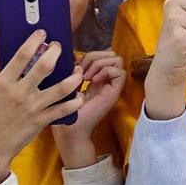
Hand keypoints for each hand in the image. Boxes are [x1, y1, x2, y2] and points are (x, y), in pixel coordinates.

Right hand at [0, 31, 82, 184]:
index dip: (34, 41)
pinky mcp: (41, 120)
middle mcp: (19, 93)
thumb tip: (23, 54)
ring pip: (62, 87)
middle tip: (59, 47)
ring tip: (77, 69)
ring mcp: (32, 107)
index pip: (21, 55)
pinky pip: (65, 108)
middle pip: (44, 66)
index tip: (42, 33)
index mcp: (4, 83)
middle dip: (56, 52)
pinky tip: (79, 94)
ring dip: (74, 76)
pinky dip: (76, 100)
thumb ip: (7, 74)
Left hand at [51, 51, 124, 168]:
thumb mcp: (68, 84)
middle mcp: (106, 80)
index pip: (102, 54)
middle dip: (95, 56)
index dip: (88, 55)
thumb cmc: (65, 110)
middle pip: (111, 54)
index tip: (75, 66)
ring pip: (116, 59)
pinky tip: (93, 81)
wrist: (70, 130)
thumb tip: (73, 57)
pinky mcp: (114, 93)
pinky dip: (106, 71)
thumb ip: (74, 70)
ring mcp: (111, 86)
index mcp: (96, 77)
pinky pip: (120, 72)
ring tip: (87, 76)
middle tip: (81, 71)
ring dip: (100, 64)